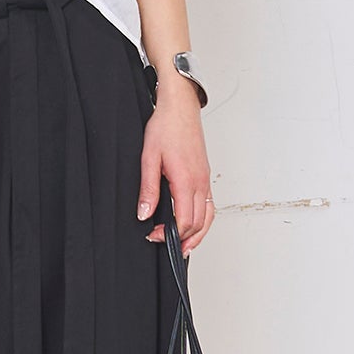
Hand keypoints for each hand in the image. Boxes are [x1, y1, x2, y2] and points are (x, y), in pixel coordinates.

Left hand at [136, 84, 214, 257]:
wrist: (180, 108)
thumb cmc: (166, 127)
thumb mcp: (148, 158)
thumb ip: (148, 189)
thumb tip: (144, 213)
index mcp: (185, 180)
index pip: (184, 221)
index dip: (169, 235)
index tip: (153, 235)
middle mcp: (200, 182)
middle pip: (199, 224)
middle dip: (183, 239)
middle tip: (164, 243)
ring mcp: (205, 179)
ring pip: (209, 217)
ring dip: (198, 235)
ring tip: (184, 246)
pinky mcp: (205, 175)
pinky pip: (209, 205)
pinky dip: (203, 221)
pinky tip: (194, 224)